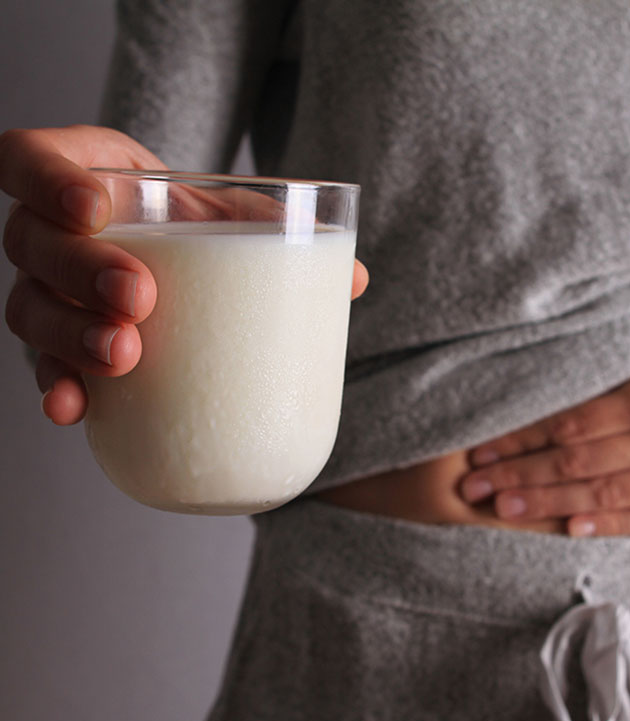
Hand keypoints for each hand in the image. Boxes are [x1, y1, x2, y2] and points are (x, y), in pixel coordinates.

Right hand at [2, 126, 368, 426]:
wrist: (186, 256)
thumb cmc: (199, 224)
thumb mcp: (230, 214)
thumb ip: (278, 230)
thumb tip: (355, 278)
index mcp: (83, 177)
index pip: (28, 162)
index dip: (48, 182)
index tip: (98, 209)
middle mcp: (52, 234)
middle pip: (30, 244)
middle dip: (80, 272)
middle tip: (139, 299)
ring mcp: (50, 292)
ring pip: (28, 310)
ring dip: (71, 337)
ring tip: (124, 357)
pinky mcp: (62, 344)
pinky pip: (44, 366)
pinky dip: (58, 388)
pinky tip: (74, 409)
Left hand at [459, 364, 629, 536]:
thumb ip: (613, 375)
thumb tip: (547, 373)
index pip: (569, 422)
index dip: (520, 437)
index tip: (480, 451)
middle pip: (574, 459)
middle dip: (518, 473)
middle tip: (473, 485)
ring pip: (603, 491)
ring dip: (548, 501)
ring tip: (503, 507)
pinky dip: (609, 524)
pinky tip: (570, 529)